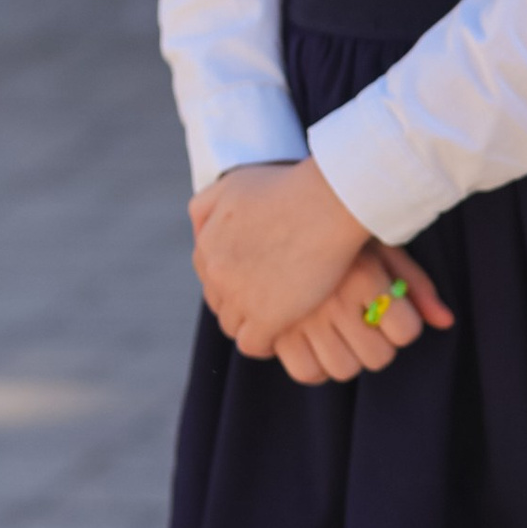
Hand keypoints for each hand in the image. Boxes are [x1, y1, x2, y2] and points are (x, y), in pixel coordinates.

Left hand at [190, 157, 378, 359]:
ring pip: (233, 325)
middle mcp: (216, 272)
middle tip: (271, 297)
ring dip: (251, 323)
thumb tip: (197, 232)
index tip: (256, 276)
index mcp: (207, 242)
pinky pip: (252, 344)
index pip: (208, 272)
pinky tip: (281, 334)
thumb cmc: (291, 186)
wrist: (328, 201)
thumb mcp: (235, 183)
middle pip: (219, 301)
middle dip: (240, 300)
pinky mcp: (267, 317)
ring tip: (278, 318)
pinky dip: (263, 343)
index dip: (232, 276)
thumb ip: (207, 206)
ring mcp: (241, 296)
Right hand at [269, 244, 456, 387]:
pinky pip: (306, 372)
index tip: (394, 313)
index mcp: (364, 275)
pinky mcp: (275, 330)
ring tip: (341, 335)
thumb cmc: (341, 238)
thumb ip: (415, 285)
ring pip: (344, 370)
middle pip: (378, 357)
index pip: (406, 331)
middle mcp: (333, 299)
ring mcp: (301, 318)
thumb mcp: (382, 249)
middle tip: (367, 327)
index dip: (405, 327)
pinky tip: (317, 345)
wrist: (281, 220)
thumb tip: (445, 322)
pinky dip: (316, 367)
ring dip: (349, 358)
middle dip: (379, 346)